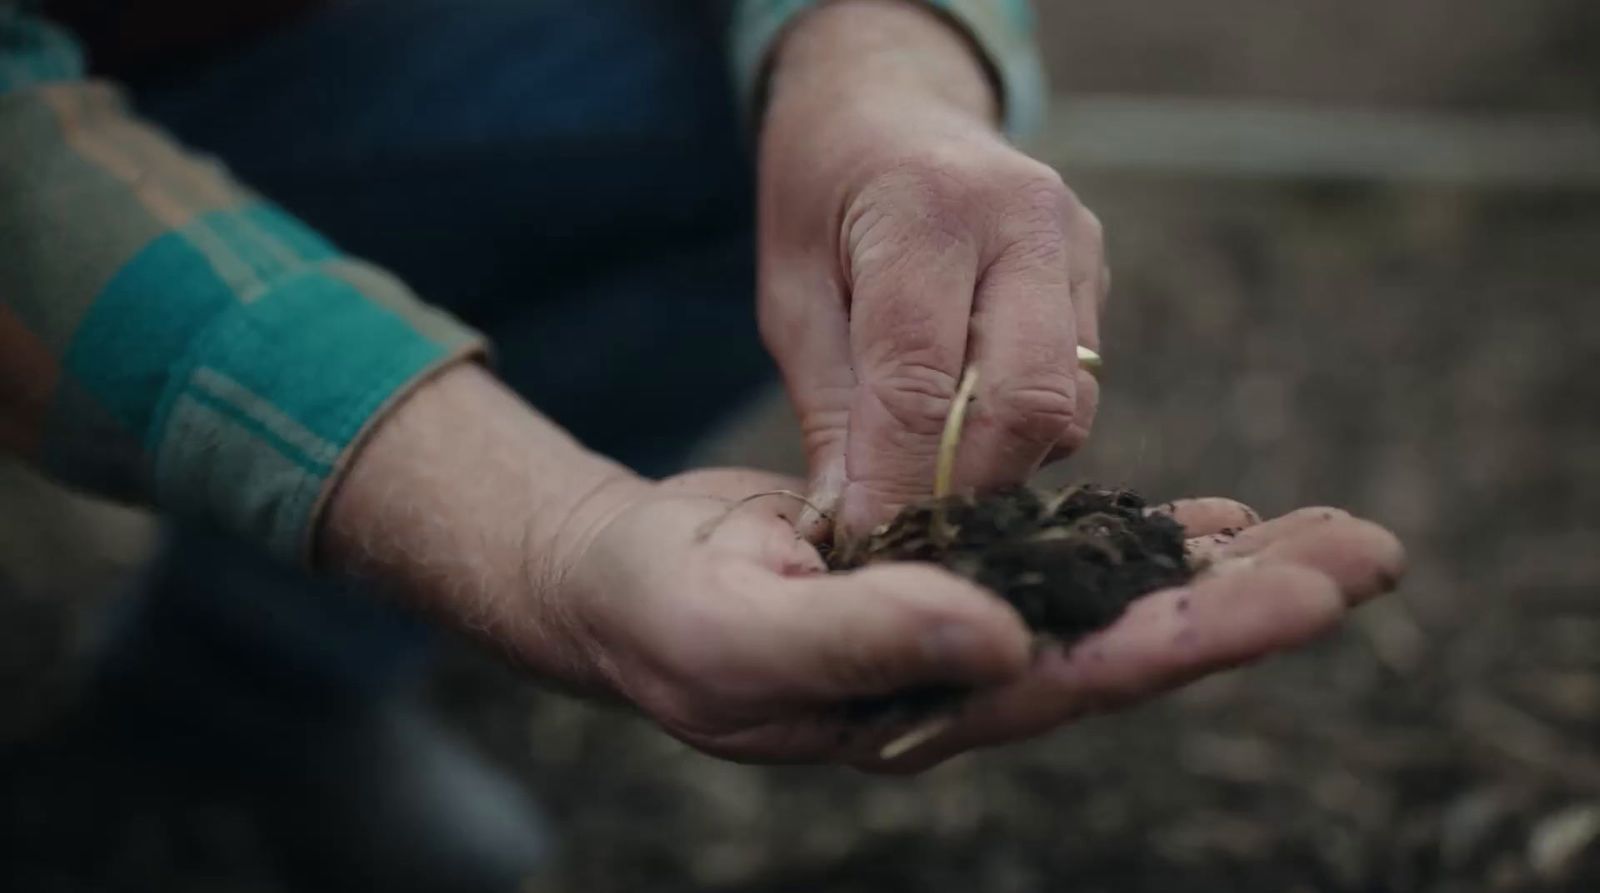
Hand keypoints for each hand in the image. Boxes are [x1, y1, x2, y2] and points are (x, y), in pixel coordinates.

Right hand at [554, 473, 1403, 768]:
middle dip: (1251, 606)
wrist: (620, 581)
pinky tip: (1213, 517)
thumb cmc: (659, 614)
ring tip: (1328, 531)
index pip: (1079, 679)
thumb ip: (862, 643)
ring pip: (1114, 604)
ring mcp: (964, 633)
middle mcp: (963, 681)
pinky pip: (1067, 561)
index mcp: (922, 708)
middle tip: (1368, 555)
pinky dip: (1143, 538)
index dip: (1190, 637)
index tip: (1300, 597)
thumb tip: (1001, 636)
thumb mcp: (734, 633)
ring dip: (1224, 570)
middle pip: (1131, 646)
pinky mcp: (953, 577)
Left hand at [757, 1, 1106, 534]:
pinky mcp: (1100, 270)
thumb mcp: (792, 296)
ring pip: (1066, 407)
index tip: (865, 539)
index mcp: (928, 208)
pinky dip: (1021, 430)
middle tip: (909, 529)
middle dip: (965, 488)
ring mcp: (1079, 242)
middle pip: (1026, 403)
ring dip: (998, 464)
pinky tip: (966, 427)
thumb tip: (852, 526)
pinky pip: (1078, 385)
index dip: (896, 479)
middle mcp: (1025, 219)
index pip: (925, 381)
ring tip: (928, 475)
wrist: (890, 108)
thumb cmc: (824, 201)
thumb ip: (831, 411)